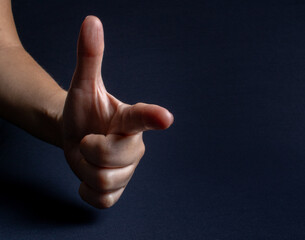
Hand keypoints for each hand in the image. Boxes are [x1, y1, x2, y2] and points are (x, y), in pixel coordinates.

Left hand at [62, 16, 173, 208]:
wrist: (75, 136)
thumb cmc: (83, 112)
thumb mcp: (83, 85)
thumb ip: (89, 56)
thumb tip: (91, 20)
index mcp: (129, 120)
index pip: (142, 118)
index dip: (152, 117)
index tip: (165, 117)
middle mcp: (134, 147)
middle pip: (113, 157)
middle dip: (89, 148)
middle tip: (85, 140)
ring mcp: (127, 171)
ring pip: (104, 180)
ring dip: (84, 167)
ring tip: (87, 157)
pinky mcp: (115, 191)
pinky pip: (102, 200)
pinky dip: (87, 190)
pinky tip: (88, 175)